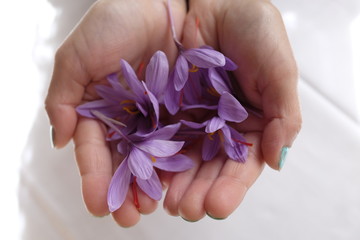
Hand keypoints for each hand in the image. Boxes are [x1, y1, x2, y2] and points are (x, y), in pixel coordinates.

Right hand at [45, 0, 186, 226]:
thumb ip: (63, 97)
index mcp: (101, 110)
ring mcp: (157, 116)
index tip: (97, 205)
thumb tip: (61, 140)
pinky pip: (181, 139)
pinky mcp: (184, 110)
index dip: (94, 178)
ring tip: (153, 207)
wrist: (158, 1)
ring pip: (153, 158)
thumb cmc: (116, 21)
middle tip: (130, 217)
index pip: (95, 151)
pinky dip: (178, 162)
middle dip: (125, 191)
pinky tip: (178, 182)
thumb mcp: (78, 56)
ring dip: (151, 185)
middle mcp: (128, 118)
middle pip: (125, 162)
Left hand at [163, 0, 301, 220]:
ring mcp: (190, 117)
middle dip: (198, 191)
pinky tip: (146, 175)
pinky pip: (157, 133)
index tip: (217, 206)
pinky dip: (151, 155)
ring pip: (181, 157)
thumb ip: (284, 114)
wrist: (215, 0)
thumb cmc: (252, 28)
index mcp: (249, 123)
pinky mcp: (165, 105)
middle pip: (208, 168)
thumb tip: (276, 159)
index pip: (241, 165)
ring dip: (173, 182)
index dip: (230, 187)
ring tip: (164, 203)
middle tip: (186, 210)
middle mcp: (219, 127)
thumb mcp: (278, 68)